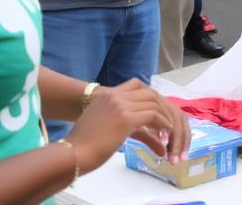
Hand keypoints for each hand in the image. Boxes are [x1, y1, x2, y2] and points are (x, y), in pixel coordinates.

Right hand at [67, 78, 191, 169]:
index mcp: (106, 95)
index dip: (151, 99)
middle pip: (149, 93)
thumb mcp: (106, 128)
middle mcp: (114, 95)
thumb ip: (126, 126)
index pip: (137, 86)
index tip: (157, 114)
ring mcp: (120, 105)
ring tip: (170, 133)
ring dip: (165, 118)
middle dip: (162, 108)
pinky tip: (166, 136)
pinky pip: (153, 115)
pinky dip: (163, 125)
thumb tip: (143, 136)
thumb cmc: (84, 146)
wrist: (72, 154)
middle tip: (169, 124)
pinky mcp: (125, 118)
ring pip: (154, 103)